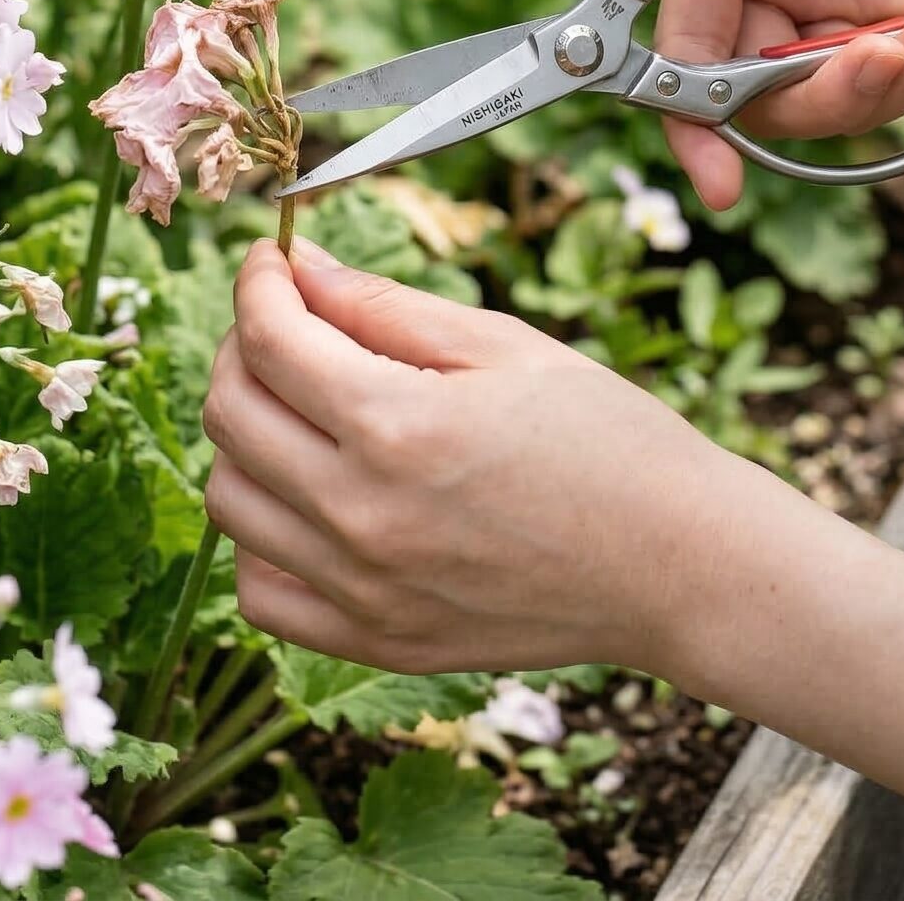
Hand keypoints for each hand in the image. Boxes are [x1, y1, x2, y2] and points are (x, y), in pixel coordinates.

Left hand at [201, 238, 743, 677]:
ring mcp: (362, 590)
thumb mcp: (500, 343)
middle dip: (244, 345)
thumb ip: (383, 305)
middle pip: (230, 415)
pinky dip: (264, 537)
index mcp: (397, 426)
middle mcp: (361, 515)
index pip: (268, 338)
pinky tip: (312, 498)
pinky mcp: (374, 642)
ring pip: (227, 503)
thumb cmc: (605, 438)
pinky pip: (260, 594)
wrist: (676, 563)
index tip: (271, 259)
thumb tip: (294, 265)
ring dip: (247, 438)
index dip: (257, 281)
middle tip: (290, 321)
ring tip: (304, 406)